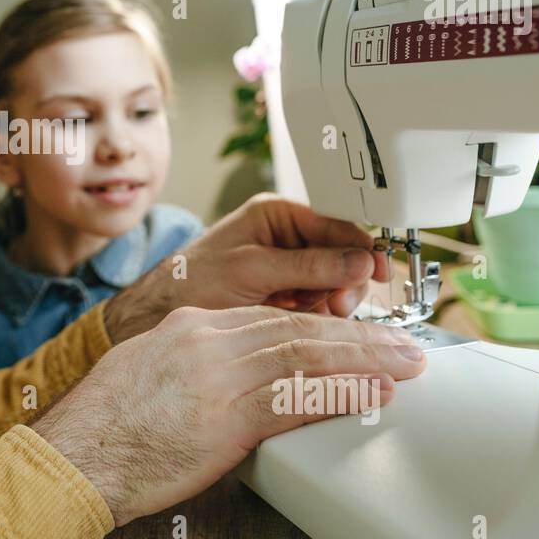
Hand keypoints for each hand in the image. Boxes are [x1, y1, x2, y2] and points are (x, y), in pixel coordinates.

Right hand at [33, 305, 423, 525]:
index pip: (272, 317)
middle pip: (298, 328)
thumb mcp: (150, 371)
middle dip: (358, 336)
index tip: (356, 334)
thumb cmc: (104, 424)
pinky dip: (341, 393)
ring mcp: (217, 376)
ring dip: (364, 358)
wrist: (75, 452)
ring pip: (306, 355)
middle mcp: (207, 340)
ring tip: (403, 363)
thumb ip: (194, 363)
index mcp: (190, 326)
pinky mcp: (225, 417)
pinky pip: (296, 399)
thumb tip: (228, 376)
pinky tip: (371, 392)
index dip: (323, 325)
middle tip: (402, 343)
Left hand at [103, 193, 389, 342]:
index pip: (337, 224)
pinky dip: (318, 317)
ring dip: (332, 303)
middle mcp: (287, 238)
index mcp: (277, 215)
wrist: (159, 317)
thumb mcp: (251, 270)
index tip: (379, 271)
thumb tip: (360, 261)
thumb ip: (307, 265)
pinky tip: (304, 323)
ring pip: (336, 285)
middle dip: (345, 282)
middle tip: (338, 305)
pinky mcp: (286, 298)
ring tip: (316, 314)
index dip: (361, 247)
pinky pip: (319, 306)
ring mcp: (288, 270)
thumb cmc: (192, 282)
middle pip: (343, 257)